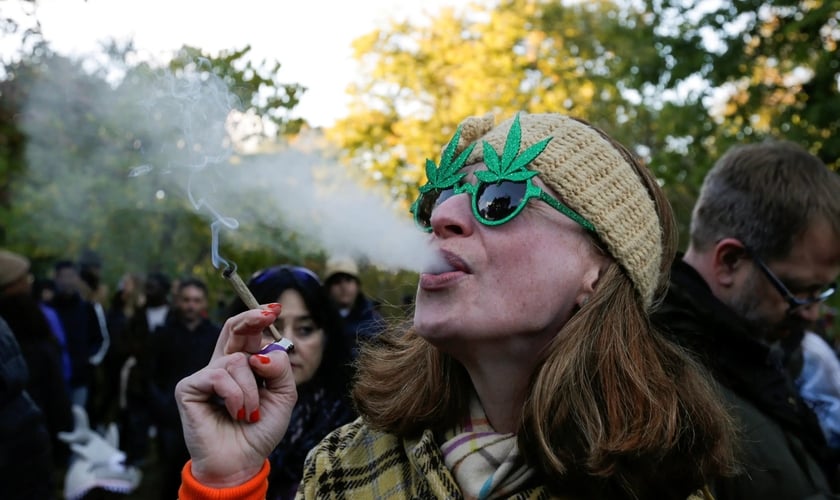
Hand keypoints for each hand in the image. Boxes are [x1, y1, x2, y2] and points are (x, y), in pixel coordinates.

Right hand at [175, 306, 296, 486]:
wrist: (242, 461)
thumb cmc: (260, 430)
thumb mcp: (283, 395)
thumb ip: (280, 368)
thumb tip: (261, 352)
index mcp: (244, 365)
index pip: (247, 334)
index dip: (258, 318)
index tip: (276, 309)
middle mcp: (222, 365)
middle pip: (232, 329)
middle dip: (251, 319)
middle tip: (268, 314)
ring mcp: (205, 375)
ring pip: (236, 361)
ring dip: (252, 390)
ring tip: (250, 413)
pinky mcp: (189, 387)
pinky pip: (219, 376)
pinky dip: (235, 395)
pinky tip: (235, 413)